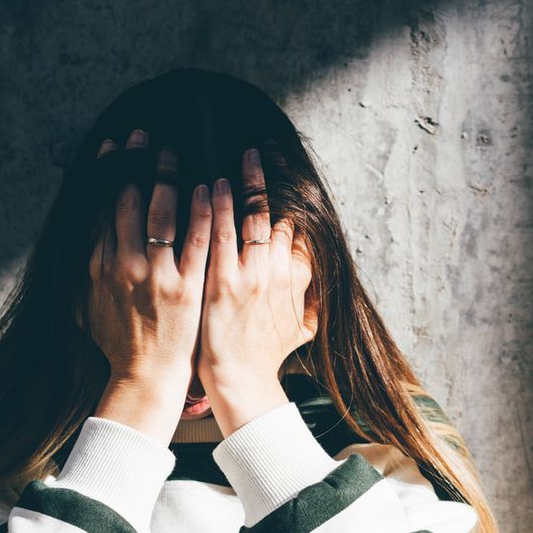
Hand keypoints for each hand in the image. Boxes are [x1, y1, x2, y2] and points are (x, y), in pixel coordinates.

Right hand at [81, 129, 214, 429]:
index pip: (101, 208)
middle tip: (142, 136)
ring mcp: (154, 275)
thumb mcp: (88, 302)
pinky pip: (195, 241)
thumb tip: (86, 237)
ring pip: (159, 214)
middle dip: (134, 163)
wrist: (143, 376)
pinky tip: (206, 188)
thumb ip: (88, 268)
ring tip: (173, 152)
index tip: (113, 147)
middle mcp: (122, 265)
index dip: (107, 173)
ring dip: (165, 176)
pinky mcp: (185, 287)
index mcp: (98, 266)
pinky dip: (200, 212)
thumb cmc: (119, 341)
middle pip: (127, 202)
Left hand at [197, 146, 317, 431]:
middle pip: (273, 214)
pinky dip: (220, 208)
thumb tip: (318, 279)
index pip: (293, 228)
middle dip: (265, 180)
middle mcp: (276, 271)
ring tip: (236, 159)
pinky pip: (220, 235)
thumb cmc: (265, 357)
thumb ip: (310, 299)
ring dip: (244, 184)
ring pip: (249, 217)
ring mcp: (249, 274)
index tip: (277, 175)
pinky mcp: (222, 282)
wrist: (239, 382)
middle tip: (256, 150)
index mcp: (295, 278)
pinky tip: (214, 185)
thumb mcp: (302, 327)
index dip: (285, 200)